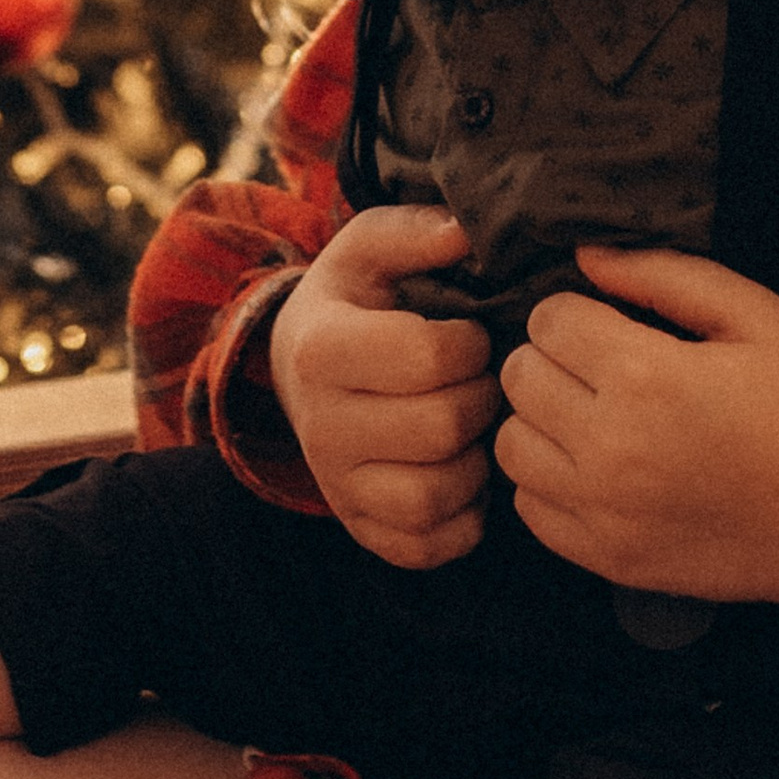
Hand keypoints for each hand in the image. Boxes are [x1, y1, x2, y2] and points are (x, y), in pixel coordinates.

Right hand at [270, 204, 498, 568]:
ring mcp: (338, 487)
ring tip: (472, 428)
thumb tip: (464, 233)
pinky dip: (462, 518)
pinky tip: (463, 476)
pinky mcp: (362, 529)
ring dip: (475, 461)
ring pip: (436, 495)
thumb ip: (414, 232)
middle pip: (442, 428)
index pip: (427, 358)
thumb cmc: (352, 303)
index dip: (469, 343)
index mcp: (321, 351)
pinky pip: (429, 546)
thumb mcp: (369, 250)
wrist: (298, 371)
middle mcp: (319, 427)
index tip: (468, 335)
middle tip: (480, 382)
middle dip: (480, 398)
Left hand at [497, 244, 778, 638]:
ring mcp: (603, 510)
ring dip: (542, 421)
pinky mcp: (606, 557)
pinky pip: (529, 508)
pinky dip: (549, 481)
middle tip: (602, 368)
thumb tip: (585, 257)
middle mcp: (610, 446)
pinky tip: (596, 468)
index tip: (611, 325)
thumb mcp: (753, 315)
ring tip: (594, 417)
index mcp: (645, 375)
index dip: (577, 312)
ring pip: (511, 444)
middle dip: (553, 359)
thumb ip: (663, 275)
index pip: (547, 321)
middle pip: (519, 377)